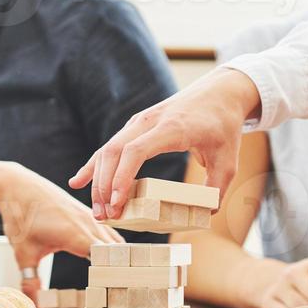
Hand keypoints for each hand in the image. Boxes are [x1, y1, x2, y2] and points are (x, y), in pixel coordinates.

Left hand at [0, 163, 122, 295]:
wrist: (17, 186)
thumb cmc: (20, 217)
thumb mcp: (23, 254)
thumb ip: (30, 282)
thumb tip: (33, 307)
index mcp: (75, 235)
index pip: (105, 259)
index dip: (113, 276)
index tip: (118, 292)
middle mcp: (88, 224)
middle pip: (115, 251)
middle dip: (120, 270)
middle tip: (128, 291)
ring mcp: (90, 216)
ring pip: (114, 240)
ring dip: (118, 257)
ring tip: (125, 278)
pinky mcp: (87, 212)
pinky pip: (108, 230)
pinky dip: (113, 244)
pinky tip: (113, 257)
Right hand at [70, 68, 260, 219]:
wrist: (220, 92)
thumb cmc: (224, 125)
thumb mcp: (229, 159)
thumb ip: (217, 188)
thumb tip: (205, 213)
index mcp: (171, 128)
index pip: (136, 151)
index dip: (122, 177)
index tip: (117, 202)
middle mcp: (149, 122)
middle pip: (114, 152)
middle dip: (104, 186)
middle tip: (104, 215)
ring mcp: (139, 122)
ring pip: (107, 150)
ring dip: (98, 181)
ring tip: (98, 211)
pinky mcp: (135, 126)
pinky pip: (109, 146)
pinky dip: (93, 165)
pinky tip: (77, 181)